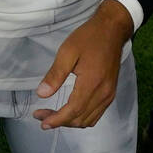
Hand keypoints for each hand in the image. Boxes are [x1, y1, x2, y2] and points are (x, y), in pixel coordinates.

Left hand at [33, 0, 131, 128]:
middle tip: (41, 116)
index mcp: (92, 84)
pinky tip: (69, 111)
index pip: (73, 111)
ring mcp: (109, 95)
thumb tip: (41, 94)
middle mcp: (104, 94)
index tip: (41, 121)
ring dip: (71, 121)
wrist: (112, 31)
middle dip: (60, 121)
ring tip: (52, 115)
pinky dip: (82, 117)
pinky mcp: (111, 92)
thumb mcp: (67, 52)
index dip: (56, 120)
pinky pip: (97, 113)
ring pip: (89, 119)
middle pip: (80, 119)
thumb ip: (55, 75)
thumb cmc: (88, 38)